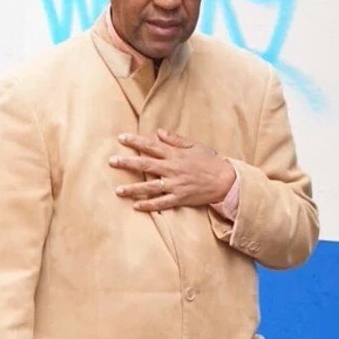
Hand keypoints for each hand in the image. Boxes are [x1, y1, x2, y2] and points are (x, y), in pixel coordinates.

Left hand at [110, 129, 235, 211]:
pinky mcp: (180, 198)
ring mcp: (176, 185)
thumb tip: (158, 132)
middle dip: (127, 163)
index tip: (120, 137)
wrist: (227, 181)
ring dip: (133, 189)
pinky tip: (136, 206)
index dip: (135, 141)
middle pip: (146, 165)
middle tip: (111, 162)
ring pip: (150, 186)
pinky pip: (162, 202)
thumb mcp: (195, 146)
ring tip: (118, 190)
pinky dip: (149, 205)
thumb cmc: (210, 162)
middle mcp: (173, 169)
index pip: (151, 146)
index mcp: (175, 155)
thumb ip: (175, 140)